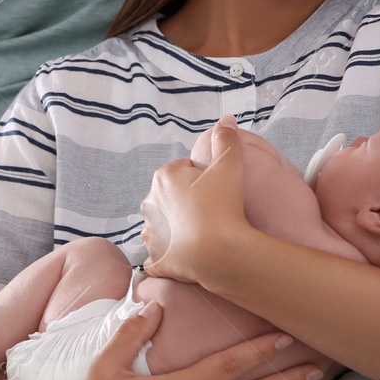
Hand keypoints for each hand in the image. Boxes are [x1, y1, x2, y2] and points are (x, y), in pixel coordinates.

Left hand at [141, 115, 250, 286]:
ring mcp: (151, 233)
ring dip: (177, 228)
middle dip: (187, 202)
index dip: (202, 179)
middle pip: (171, 197)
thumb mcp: (230, 164)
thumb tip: (225, 120)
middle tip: (213, 212)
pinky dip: (171, 255)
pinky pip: (160, 255)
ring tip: (203, 235)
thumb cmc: (224, 205)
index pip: (183, 171)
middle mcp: (149, 203)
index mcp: (163, 177)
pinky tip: (187, 256)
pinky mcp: (156, 259)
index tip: (216, 191)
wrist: (219, 252)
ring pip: (163, 225)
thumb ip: (226, 139)